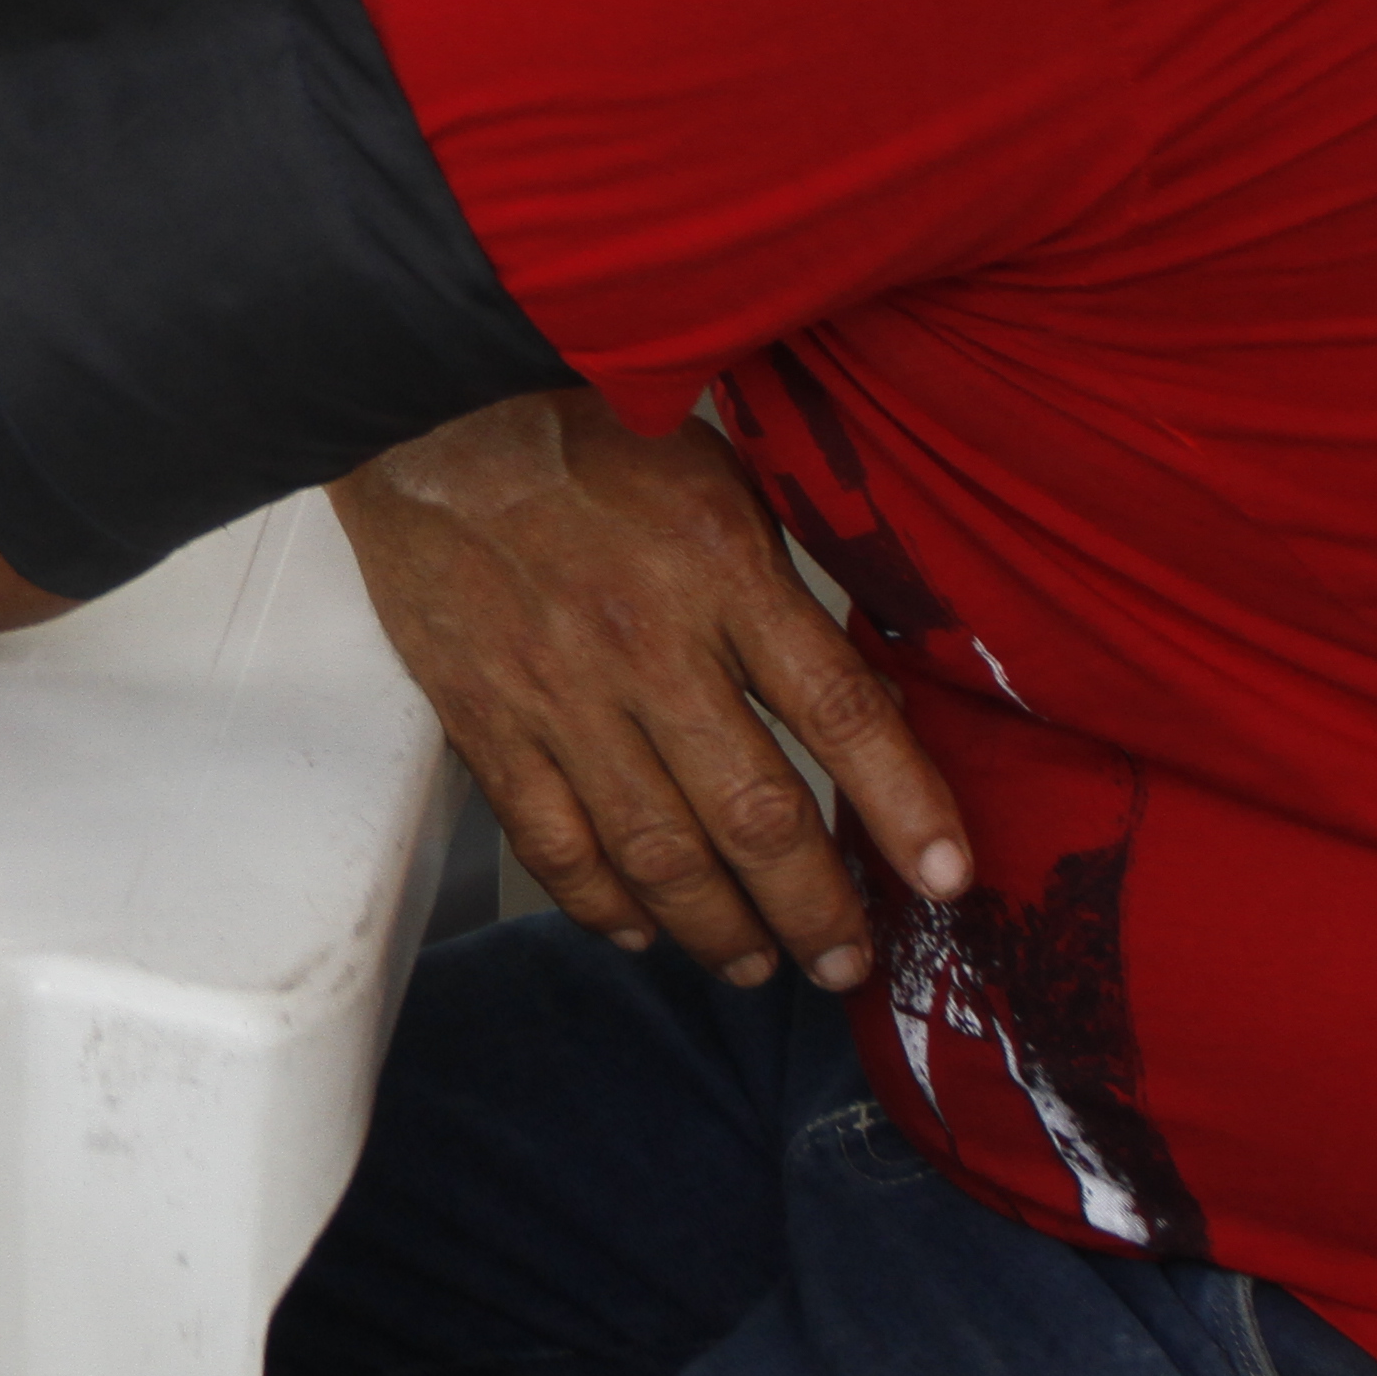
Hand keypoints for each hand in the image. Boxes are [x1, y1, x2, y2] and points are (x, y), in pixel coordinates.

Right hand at [329, 387, 969, 991]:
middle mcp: (646, 646)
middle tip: (849, 961)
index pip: (840, 712)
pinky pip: (551, 842)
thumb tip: (855, 700)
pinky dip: (601, 903)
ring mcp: (560, 694)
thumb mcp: (719, 476)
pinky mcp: (485, 719)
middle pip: (755, 814)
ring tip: (761, 965)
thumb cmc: (583, 429)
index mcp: (719, 570)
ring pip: (656, 852)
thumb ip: (780, 585)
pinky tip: (641, 929)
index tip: (949, 880)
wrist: (427, 410)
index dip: (906, 807)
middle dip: (817, 908)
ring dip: (720, 928)